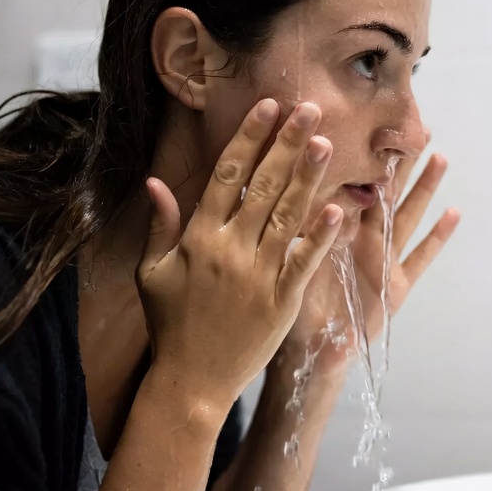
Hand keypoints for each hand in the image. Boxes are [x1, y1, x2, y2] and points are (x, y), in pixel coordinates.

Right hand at [136, 99, 342, 407]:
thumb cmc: (170, 326)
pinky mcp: (282, 302)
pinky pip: (304, 263)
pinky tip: (340, 208)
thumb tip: (154, 181)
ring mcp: (258, 276)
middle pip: (262, 187)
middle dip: (286, 144)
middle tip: (310, 109)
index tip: (267, 107)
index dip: (248, 139)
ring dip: (307, 177)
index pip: (227, 177)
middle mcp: (230, 250)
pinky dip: (320, 236)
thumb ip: (161, 225)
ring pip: (287, 216)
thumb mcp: (151, 273)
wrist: (191, 383)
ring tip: (327, 142)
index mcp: (198, 238)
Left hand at [283, 143, 460, 371]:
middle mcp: (361, 238)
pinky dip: (437, 236)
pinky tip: (454, 212)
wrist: (307, 351)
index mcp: (333, 229)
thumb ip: (294, 229)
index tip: (366, 123)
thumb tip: (287, 192)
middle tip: (416, 127)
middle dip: (399, 161)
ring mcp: (382, 260)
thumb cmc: (288, 304)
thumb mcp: (288, 260)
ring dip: (424, 188)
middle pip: (384, 191)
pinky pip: (421, 256)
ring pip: (406, 214)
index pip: (349, 184)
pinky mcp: (397, 286)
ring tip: (439, 156)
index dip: (359, 156)